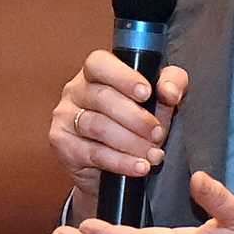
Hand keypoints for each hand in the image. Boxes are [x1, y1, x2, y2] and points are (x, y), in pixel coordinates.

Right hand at [49, 53, 189, 219]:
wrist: (113, 170)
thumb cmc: (136, 126)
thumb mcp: (160, 100)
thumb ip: (171, 85)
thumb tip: (169, 92)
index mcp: (95, 73)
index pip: (100, 63)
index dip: (123, 77)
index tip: (147, 93)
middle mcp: (75, 90)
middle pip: (103, 97)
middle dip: (136, 118)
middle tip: (158, 134)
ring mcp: (64, 117)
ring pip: (97, 126)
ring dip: (131, 143)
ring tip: (153, 155)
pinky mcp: (61, 144)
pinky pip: (93, 153)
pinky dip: (120, 162)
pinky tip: (139, 167)